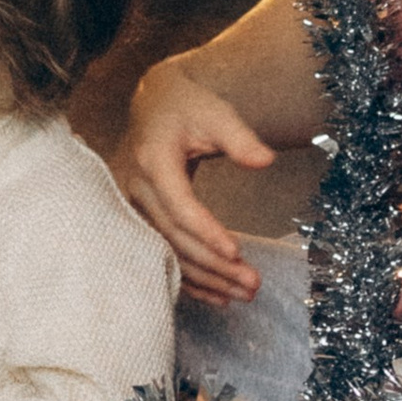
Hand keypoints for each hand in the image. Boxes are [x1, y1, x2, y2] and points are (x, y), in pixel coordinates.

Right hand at [114, 53, 275, 300]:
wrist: (155, 105)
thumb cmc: (187, 108)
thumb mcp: (216, 113)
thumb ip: (239, 137)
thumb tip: (265, 160)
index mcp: (154, 160)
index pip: (179, 205)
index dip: (206, 231)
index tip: (237, 252)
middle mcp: (138, 188)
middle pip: (175, 237)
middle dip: (214, 264)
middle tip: (253, 283)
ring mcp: (136, 208)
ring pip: (169, 253)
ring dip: (207, 278)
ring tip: (244, 293)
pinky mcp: (142, 219)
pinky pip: (163, 256)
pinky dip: (190, 279)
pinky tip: (218, 296)